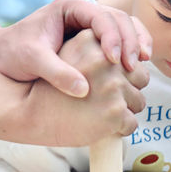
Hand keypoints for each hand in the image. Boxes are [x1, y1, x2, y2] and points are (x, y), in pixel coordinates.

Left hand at [0, 0, 151, 97]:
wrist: (2, 56)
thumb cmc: (13, 55)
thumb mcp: (32, 62)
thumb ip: (57, 73)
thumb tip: (84, 90)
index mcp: (69, 6)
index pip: (100, 16)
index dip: (112, 37)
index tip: (115, 61)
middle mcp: (83, 11)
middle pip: (118, 19)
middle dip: (130, 41)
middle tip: (133, 67)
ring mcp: (90, 23)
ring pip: (124, 26)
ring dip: (136, 44)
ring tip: (141, 65)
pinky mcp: (94, 39)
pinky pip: (120, 39)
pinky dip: (131, 50)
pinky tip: (136, 67)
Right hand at [19, 29, 147, 144]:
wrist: (28, 113)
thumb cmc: (50, 86)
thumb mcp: (70, 55)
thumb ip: (98, 50)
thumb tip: (136, 58)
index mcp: (96, 42)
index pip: (131, 54)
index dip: (123, 70)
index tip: (109, 81)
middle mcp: (107, 61)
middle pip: (142, 77)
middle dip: (129, 89)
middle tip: (106, 99)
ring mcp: (113, 87)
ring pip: (139, 101)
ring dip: (125, 110)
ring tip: (102, 113)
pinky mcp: (115, 113)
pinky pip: (132, 124)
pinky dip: (120, 129)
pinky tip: (102, 126)